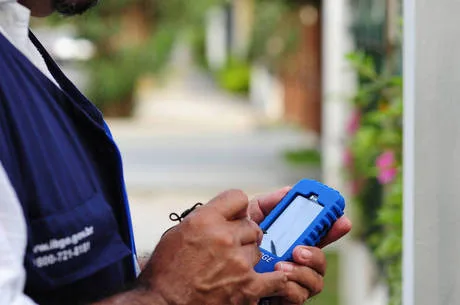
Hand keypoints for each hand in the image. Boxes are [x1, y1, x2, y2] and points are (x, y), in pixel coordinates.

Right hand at [138, 189, 288, 304]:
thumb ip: (204, 218)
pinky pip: (276, 278)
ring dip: (247, 257)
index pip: (238, 197)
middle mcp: (224, 237)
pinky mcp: (248, 287)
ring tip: (231, 269)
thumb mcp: (178, 233)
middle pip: (251, 225)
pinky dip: (275, 278)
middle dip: (242, 235)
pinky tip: (272, 277)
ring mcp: (238, 262)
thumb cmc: (166, 272)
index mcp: (205, 220)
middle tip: (230, 247)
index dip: (237, 208)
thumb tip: (223, 214)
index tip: (235, 216)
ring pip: (257, 250)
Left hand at [248, 187, 351, 303]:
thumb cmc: (237, 244)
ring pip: (316, 279)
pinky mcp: (286, 298)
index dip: (334, 226)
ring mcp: (294, 281)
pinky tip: (276, 279)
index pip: (319, 234)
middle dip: (317, 253)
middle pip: (322, 258)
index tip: (342, 219)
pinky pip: (299, 294)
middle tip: (300, 249)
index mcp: (292, 241)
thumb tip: (288, 191)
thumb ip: (267, 204)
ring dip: (302, 271)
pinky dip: (290, 286)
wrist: (221, 269)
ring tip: (280, 266)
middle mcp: (297, 262)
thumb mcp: (250, 220)